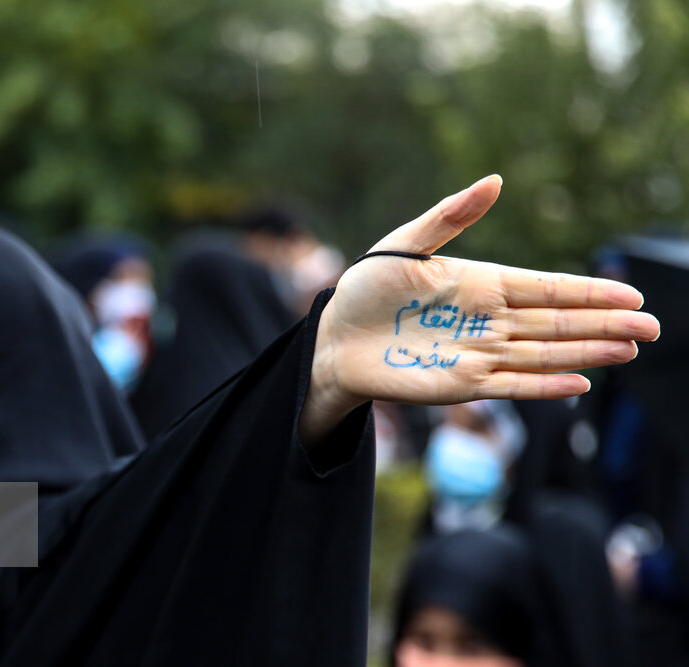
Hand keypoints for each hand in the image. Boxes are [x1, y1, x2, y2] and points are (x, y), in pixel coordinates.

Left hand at [300, 175, 660, 443]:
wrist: (332, 338)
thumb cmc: (366, 289)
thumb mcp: (405, 244)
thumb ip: (450, 216)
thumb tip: (495, 181)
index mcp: (480, 283)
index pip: (546, 288)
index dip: (587, 292)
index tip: (630, 294)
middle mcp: (487, 320)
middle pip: (556, 323)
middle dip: (604, 324)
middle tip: (652, 327)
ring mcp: (477, 353)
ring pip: (543, 354)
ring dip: (587, 353)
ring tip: (630, 350)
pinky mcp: (460, 384)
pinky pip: (511, 385)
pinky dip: (545, 385)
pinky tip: (581, 381)